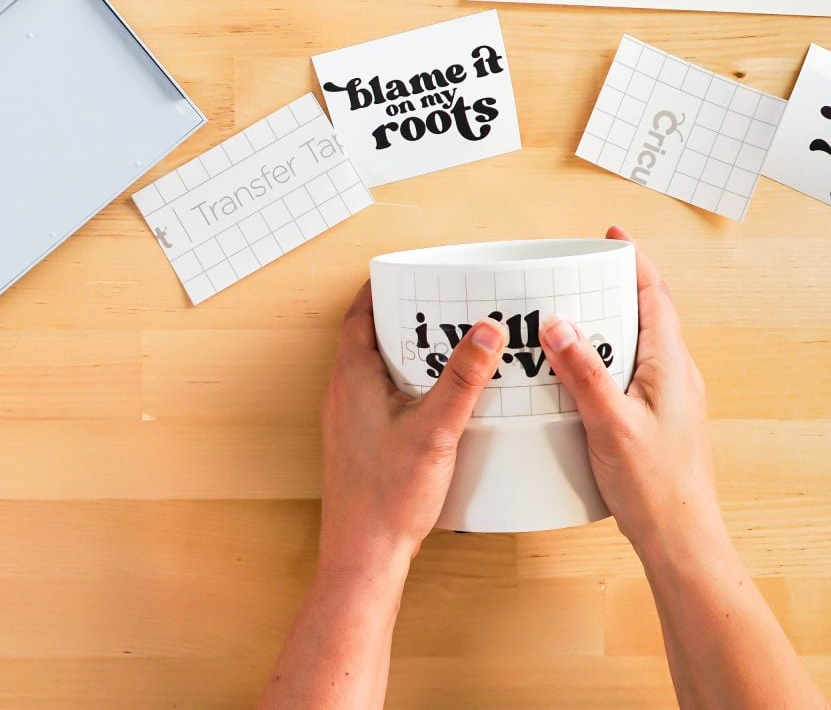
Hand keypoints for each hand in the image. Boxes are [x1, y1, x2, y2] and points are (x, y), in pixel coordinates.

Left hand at [319, 282, 506, 571]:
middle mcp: (344, 396)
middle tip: (440, 305)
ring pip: (375, 370)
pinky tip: (439, 399)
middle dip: (403, 318)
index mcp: (352, 380)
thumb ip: (462, 379)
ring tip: (447, 346)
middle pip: (368, 338)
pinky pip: (381, 396)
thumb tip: (486, 330)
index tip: (409, 273)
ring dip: (406, 353)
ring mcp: (350, 421)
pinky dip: (407, 384)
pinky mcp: (361, 443)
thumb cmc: (388, 498)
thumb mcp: (436, 431)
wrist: (364, 556)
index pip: (358, 316)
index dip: (380, 289)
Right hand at [538, 227, 723, 557]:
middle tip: (579, 276)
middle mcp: (676, 375)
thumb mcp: (611, 424)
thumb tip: (560, 324)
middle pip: (647, 315)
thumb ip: (585, 373)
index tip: (611, 237)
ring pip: (639, 345)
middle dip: (616, 289)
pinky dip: (607, 360)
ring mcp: (670, 398)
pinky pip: (632, 373)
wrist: (681, 538)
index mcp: (671, 365)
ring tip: (570, 319)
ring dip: (609, 326)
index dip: (634, 261)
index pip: (655, 295)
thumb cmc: (656, 487)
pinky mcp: (659, 419)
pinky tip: (579, 376)